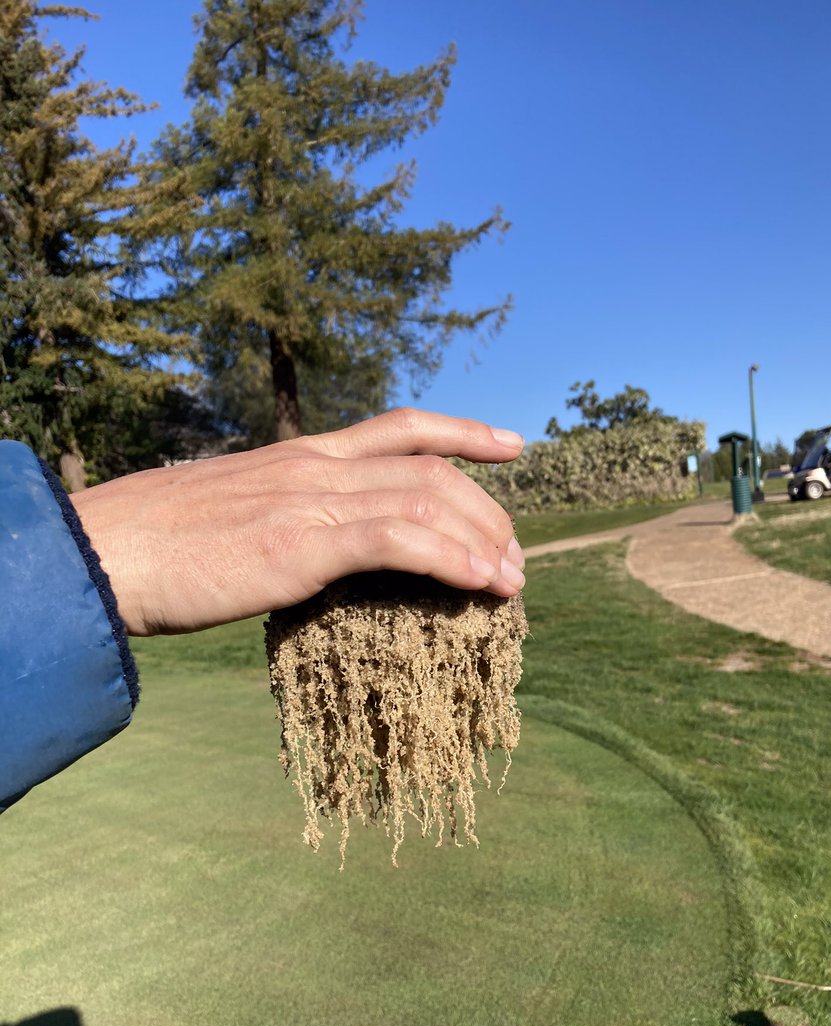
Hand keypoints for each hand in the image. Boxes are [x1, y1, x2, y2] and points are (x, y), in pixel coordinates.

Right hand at [71, 408, 525, 635]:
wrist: (106, 553)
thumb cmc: (162, 546)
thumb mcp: (237, 516)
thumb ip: (287, 521)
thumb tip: (317, 554)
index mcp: (301, 456)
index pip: (400, 427)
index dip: (464, 432)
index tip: (512, 446)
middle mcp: (315, 466)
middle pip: (430, 470)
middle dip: (486, 510)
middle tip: (514, 554)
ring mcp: (309, 499)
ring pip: (424, 499)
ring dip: (480, 540)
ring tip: (511, 581)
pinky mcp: (301, 542)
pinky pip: (397, 540)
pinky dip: (450, 559)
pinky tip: (480, 583)